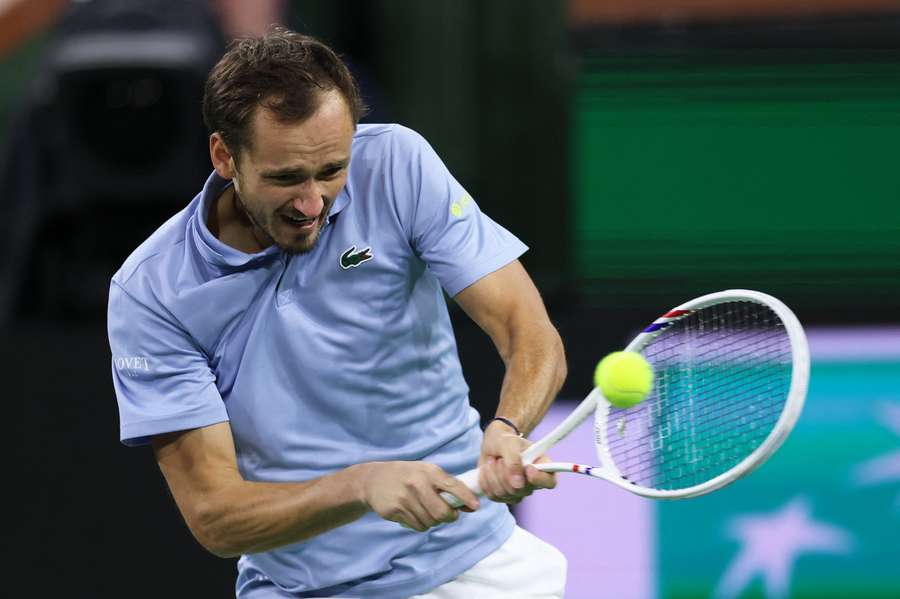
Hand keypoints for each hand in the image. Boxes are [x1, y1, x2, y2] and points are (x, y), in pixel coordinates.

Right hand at [355, 461, 479, 531]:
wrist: (373, 479)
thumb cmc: (407, 475)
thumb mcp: (425, 471)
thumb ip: (446, 485)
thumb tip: (470, 504)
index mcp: (428, 472)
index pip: (453, 486)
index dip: (466, 498)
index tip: (476, 506)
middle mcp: (417, 484)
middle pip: (442, 513)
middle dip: (450, 517)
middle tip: (450, 515)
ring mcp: (405, 499)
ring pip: (430, 522)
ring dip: (434, 521)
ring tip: (428, 511)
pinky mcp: (395, 511)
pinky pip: (417, 526)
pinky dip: (421, 524)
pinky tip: (415, 513)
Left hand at [478, 420, 556, 503]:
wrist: (492, 444)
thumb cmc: (506, 441)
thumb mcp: (510, 443)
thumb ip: (514, 461)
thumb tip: (518, 484)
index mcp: (542, 467)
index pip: (550, 482)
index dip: (539, 479)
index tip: (528, 468)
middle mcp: (532, 483)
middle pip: (521, 490)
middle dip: (506, 472)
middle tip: (501, 458)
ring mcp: (518, 493)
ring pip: (504, 493)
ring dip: (493, 474)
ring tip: (493, 461)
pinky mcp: (503, 497)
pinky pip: (492, 495)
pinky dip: (486, 480)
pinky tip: (487, 469)